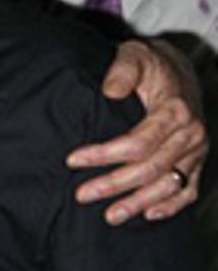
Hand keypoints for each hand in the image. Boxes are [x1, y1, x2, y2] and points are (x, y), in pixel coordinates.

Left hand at [67, 39, 206, 224]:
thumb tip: (109, 90)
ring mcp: (196, 151)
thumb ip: (122, 70)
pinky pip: (189, 190)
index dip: (105, 155)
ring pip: (170, 185)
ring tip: (110, 215)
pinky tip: (149, 215)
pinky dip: (171, 206)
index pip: (138, 142)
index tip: (73, 160)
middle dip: (115, 184)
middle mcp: (190, 134)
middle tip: (82, 195)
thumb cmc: (149, 65)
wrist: (178, 70)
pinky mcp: (197, 161)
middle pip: (151, 168)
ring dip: (139, 202)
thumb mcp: (134, 55)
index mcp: (174, 110)